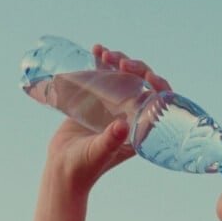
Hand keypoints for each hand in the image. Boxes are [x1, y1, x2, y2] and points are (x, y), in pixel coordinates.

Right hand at [44, 43, 173, 191]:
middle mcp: (131, 116)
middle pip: (142, 85)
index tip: (149, 75)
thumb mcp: (99, 153)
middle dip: (136, 68)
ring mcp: (114, 108)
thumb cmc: (84, 167)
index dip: (160, 86)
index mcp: (141, 130)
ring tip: (105, 53)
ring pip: (124, 78)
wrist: (62, 170)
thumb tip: (123, 125)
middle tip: (121, 62)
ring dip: (118, 62)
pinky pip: (103, 78)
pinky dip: (101, 63)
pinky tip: (96, 50)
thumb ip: (111, 140)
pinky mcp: (96, 103)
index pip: (160, 103)